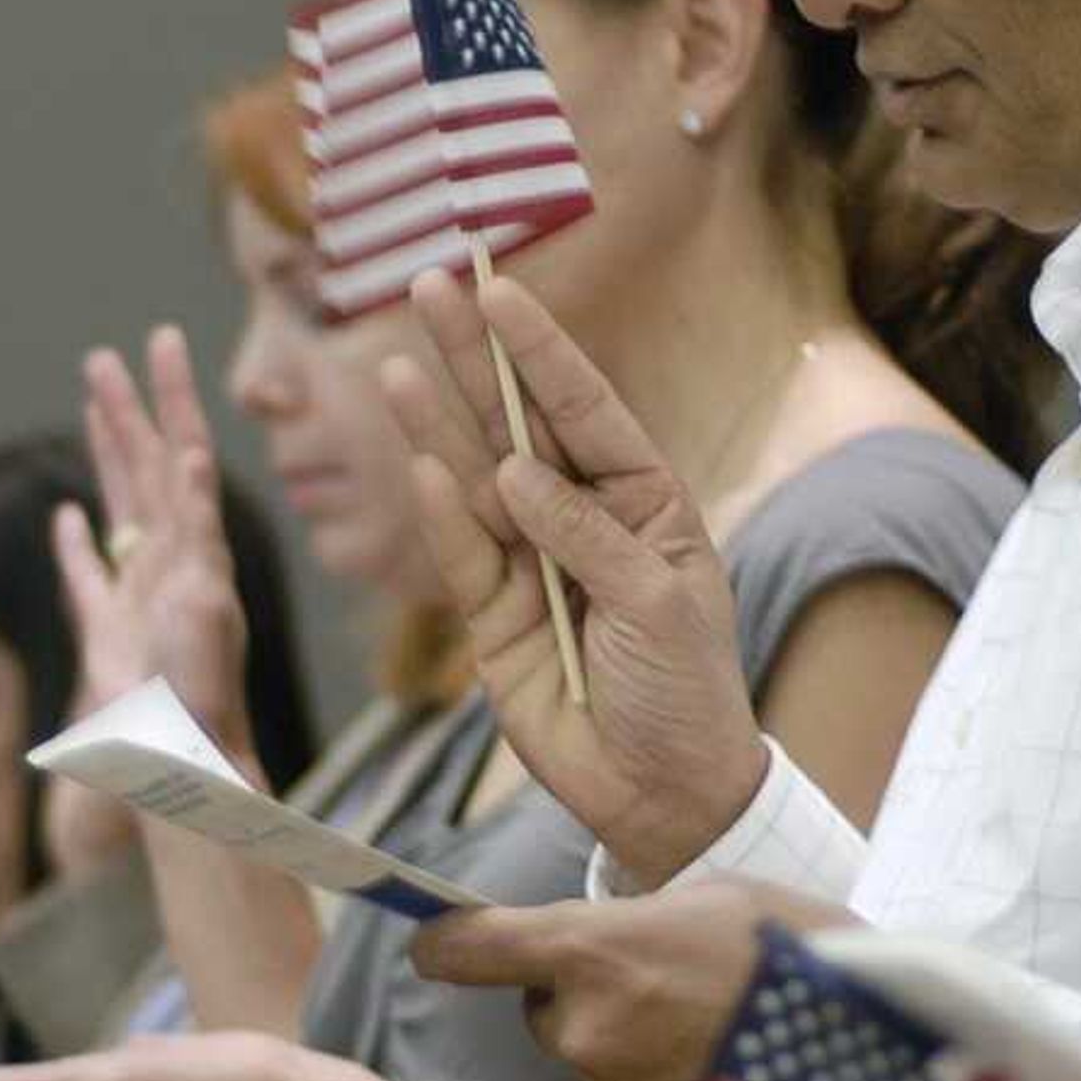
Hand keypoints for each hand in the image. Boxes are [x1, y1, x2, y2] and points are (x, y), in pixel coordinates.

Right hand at [54, 327, 255, 771]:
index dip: (171, 397)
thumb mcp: (203, 600)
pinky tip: (67, 517)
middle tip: (104, 354)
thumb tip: (196, 460)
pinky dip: (75, 545)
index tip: (161, 342)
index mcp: (195, 544)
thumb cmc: (197, 690)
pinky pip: (88, 577)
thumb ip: (198, 532)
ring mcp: (138, 594)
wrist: (181, 758)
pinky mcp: (108, 635)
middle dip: (129, 408)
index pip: (182, 451)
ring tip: (90, 408)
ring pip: (118, 505)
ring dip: (104, 454)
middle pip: (146, 465)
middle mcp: (171, 560)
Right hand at [379, 269, 767, 882]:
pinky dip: (438, 511)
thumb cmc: (686, 691)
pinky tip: (417, 457)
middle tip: (427, 286)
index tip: (498, 289)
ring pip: (475, 480)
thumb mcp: (656, 605)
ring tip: (394, 362)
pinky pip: (460, 554)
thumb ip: (584, 537)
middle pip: (518, 425)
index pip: (586, 408)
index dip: (541, 349)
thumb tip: (511, 474)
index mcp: (645, 501)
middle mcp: (583, 520)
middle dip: (474, 357)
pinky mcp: (492, 619)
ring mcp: (532, 566)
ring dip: (437, 422)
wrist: (664, 794)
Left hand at [408, 879, 788, 1080]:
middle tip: (668, 986)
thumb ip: (632, 922)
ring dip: (633, 1052)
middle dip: (587, 1001)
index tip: (434, 945)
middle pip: (546, 1013)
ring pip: (594, 1067)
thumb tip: (599, 942)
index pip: (474, 948)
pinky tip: (721, 1073)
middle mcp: (586, 1029)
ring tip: (714, 1031)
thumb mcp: (711, 899)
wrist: (872, 1042)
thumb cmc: (797, 949)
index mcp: (592, 950)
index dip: (448, 945)